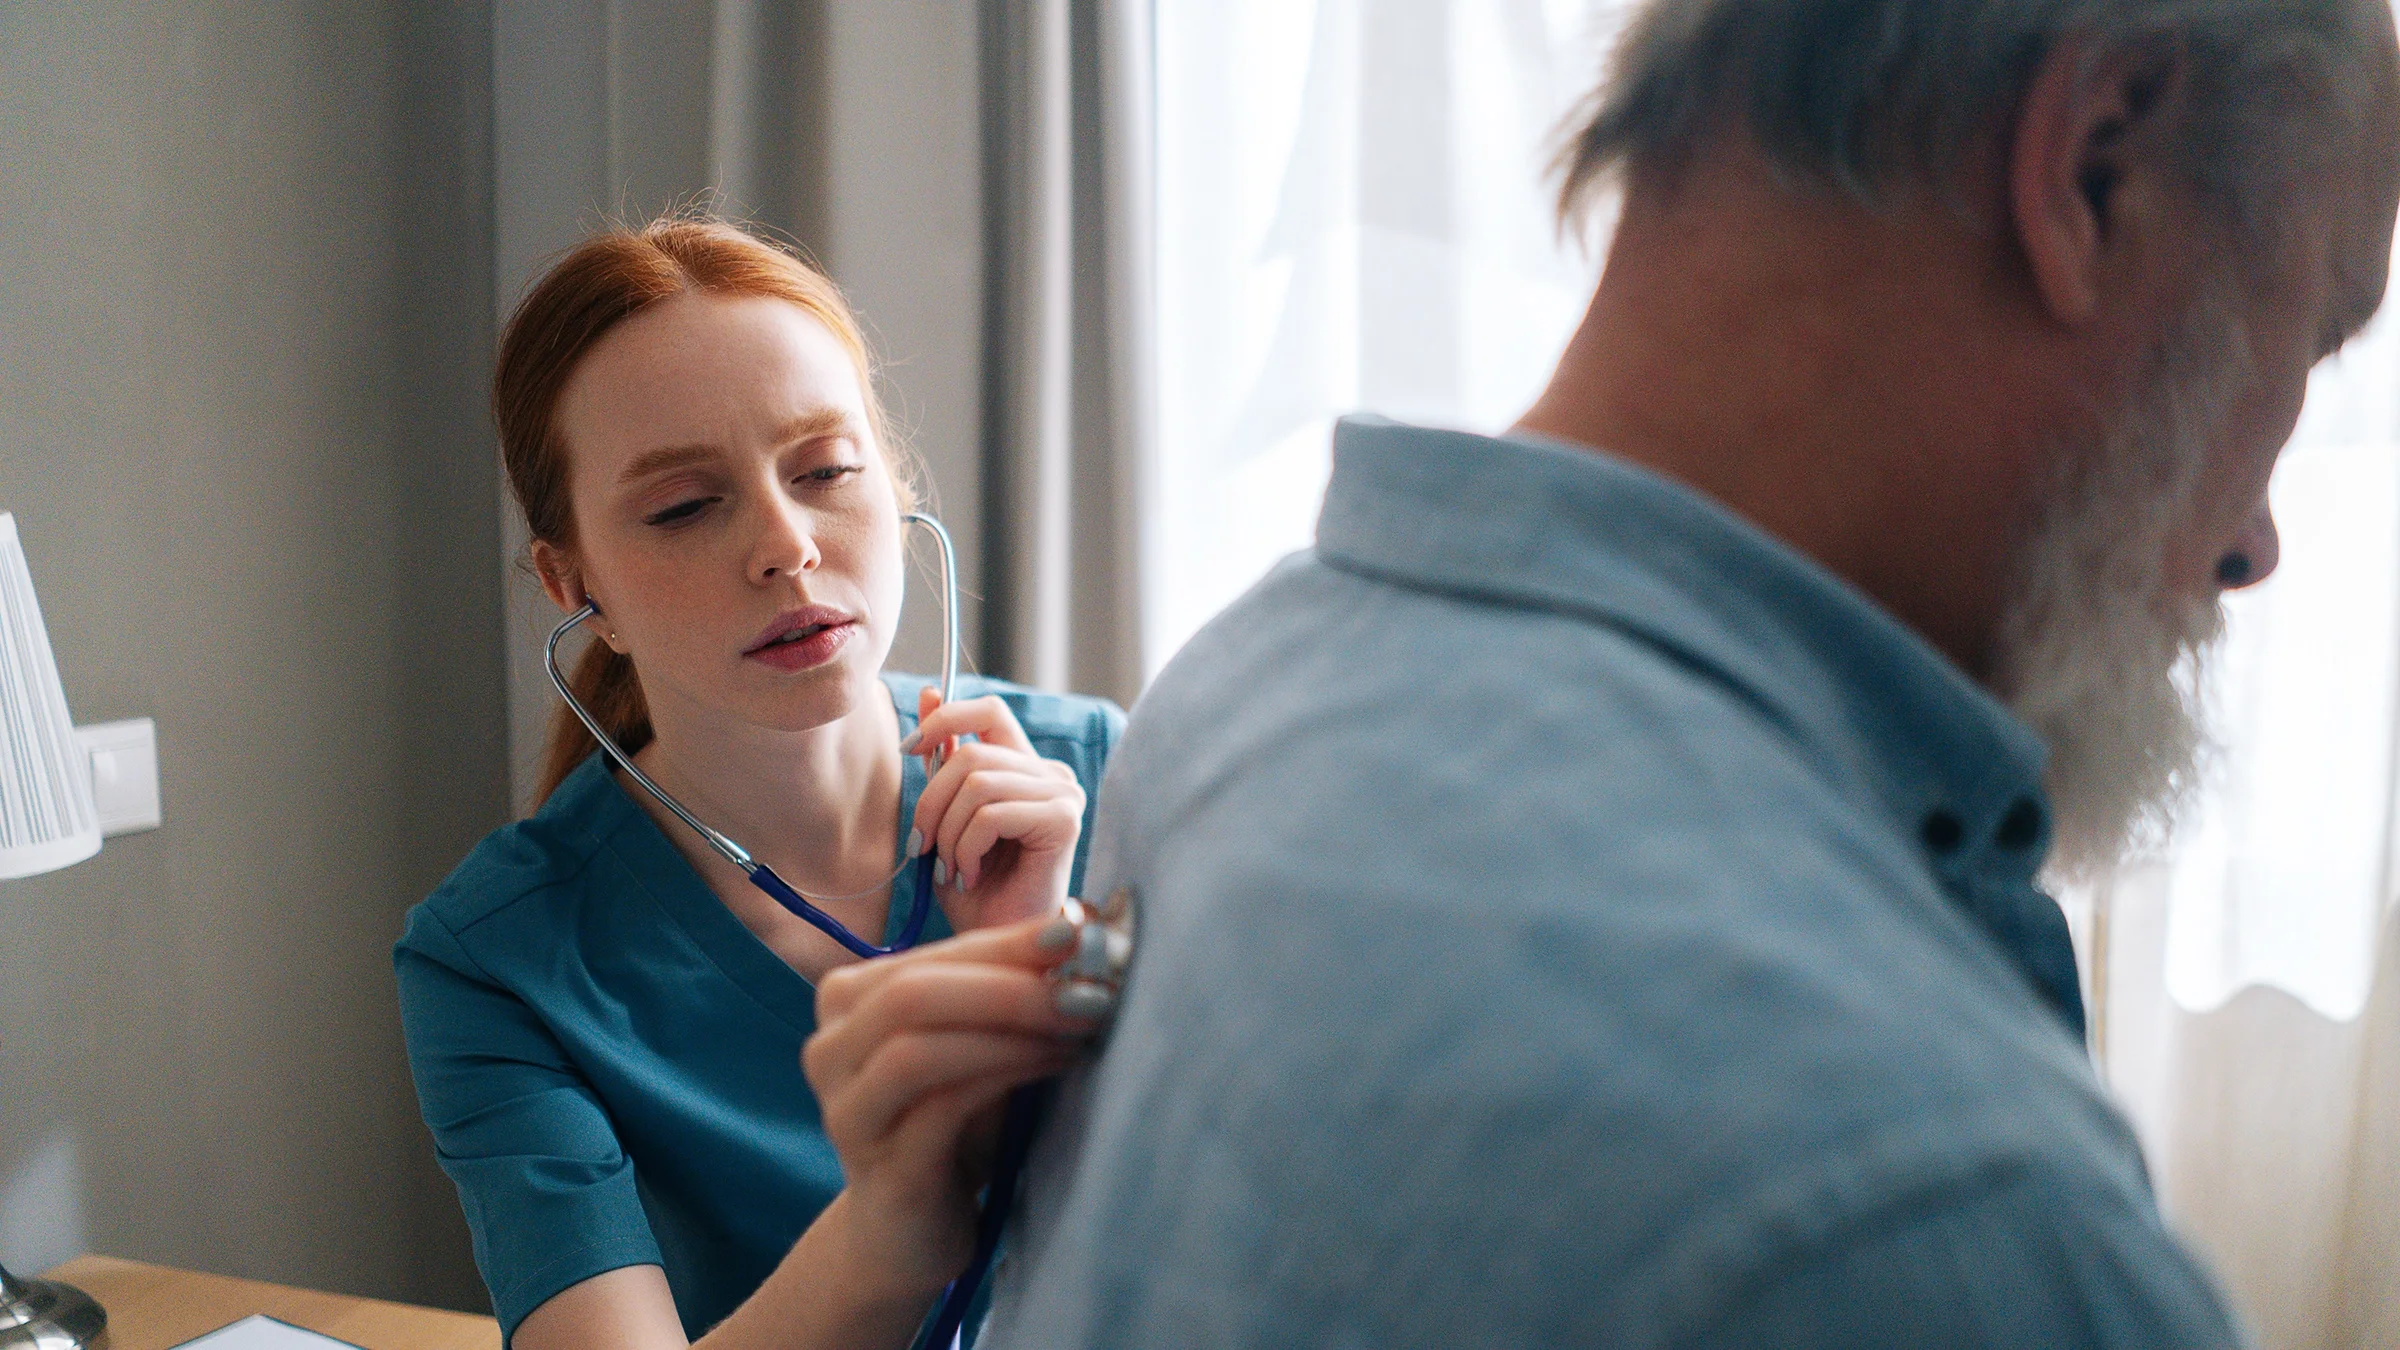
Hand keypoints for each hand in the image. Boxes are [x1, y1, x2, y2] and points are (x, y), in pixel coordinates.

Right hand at [802, 915, 1101, 1299]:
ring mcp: (845, 1111)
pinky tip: (1053, 1066)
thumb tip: (1085, 926)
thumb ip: (1010, 989)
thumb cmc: (958, 1125)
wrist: (914, 1232)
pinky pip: (938, 1108)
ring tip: (1078, 1030)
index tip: (1081, 934)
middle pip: (913, 993)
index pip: (934, 954)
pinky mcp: (877, 1168)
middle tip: (1088, 990)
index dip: (1009, 941)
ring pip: (913, 1049)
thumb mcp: (982, 1043)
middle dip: (1009, 985)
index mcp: (850, 1000)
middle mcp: (830, 1048)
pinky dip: (1003, 1077)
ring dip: (1007, 1032)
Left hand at [904, 690, 1085, 930]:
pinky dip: (965, 848)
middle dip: (930, 802)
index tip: (909, 751)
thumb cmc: (975, 892)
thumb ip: (944, 760)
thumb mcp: (946, 817)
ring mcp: (1063, 796)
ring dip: (947, 832)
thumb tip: (929, 693)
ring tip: (951, 868)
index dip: (944, 719)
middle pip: (970, 754)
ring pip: (976, 783)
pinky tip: (970, 876)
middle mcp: (1052, 775)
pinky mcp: (1064, 822)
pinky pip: (991, 814)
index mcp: (1026, 768)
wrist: (998, 948)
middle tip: (923, 847)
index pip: (988, 711)